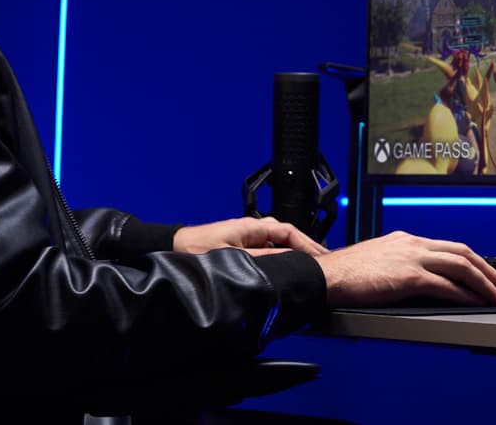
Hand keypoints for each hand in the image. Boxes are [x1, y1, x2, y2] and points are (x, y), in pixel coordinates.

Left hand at [173, 217, 328, 256]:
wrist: (173, 249)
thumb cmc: (195, 252)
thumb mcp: (233, 258)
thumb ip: (261, 259)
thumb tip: (286, 262)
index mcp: (250, 227)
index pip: (288, 231)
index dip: (308, 244)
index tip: (321, 256)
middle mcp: (250, 229)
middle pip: (287, 235)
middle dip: (306, 248)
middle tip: (323, 262)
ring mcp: (246, 237)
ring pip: (278, 242)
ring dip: (294, 253)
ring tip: (308, 266)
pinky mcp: (240, 246)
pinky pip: (268, 248)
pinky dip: (281, 256)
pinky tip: (285, 269)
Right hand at [315, 231, 495, 307]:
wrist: (326, 275)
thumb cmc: (344, 273)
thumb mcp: (376, 261)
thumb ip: (396, 265)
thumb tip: (410, 279)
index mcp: (404, 239)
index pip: (446, 246)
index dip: (470, 259)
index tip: (482, 270)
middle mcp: (412, 244)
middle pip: (461, 251)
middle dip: (486, 267)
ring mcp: (412, 257)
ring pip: (460, 265)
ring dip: (483, 281)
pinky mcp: (408, 276)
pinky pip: (445, 285)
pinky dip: (464, 294)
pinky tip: (474, 303)